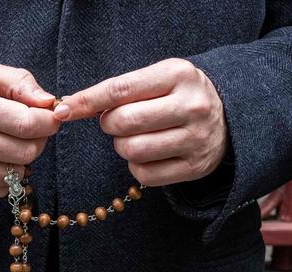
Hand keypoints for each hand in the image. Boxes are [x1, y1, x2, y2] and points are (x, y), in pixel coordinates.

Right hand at [0, 62, 60, 199]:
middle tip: (30, 132)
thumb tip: (49, 103)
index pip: (26, 124)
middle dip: (37, 141)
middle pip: (25, 152)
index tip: (51, 119)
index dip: (48, 123)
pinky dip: (5, 178)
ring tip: (9, 145)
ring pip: (14, 175)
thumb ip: (19, 82)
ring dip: (21, 161)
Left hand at [53, 58, 227, 186]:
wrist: (229, 118)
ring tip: (135, 138)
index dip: (86, 101)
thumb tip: (70, 106)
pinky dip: (137, 167)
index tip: (63, 110)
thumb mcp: (159, 78)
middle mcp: (191, 106)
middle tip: (117, 122)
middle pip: (123, 122)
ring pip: (132, 151)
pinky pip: (144, 175)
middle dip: (109, 124)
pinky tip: (148, 155)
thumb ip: (121, 90)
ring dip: (122, 147)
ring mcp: (195, 139)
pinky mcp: (195, 167)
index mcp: (178, 75)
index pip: (119, 90)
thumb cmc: (179, 95)